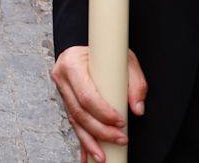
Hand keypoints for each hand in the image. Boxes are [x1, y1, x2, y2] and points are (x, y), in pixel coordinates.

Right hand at [51, 46, 147, 162]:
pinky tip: (87, 155)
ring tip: (102, 156)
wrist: (90, 47)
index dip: (103, 112)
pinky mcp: (65, 101)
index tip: (121, 121)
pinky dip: (82, 140)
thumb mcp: (125, 59)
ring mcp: (61, 90)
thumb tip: (137, 108)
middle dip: (100, 131)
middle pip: (79, 112)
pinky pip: (74, 123)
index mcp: (72, 63)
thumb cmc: (106, 51)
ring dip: (90, 141)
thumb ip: (135, 83)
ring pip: (75, 121)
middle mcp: (62, 77)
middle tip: (120, 139)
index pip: (86, 95)